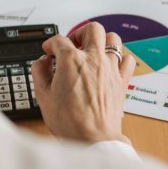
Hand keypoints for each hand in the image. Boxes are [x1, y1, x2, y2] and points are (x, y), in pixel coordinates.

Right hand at [31, 22, 135, 143]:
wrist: (93, 140)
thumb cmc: (70, 122)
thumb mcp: (43, 97)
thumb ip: (40, 73)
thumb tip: (41, 63)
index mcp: (71, 61)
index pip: (59, 40)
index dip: (50, 44)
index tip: (49, 51)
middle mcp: (94, 59)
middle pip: (91, 29)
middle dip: (79, 33)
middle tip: (73, 44)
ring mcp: (110, 69)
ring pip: (113, 39)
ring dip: (102, 41)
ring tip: (93, 51)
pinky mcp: (122, 81)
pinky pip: (127, 60)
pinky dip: (120, 59)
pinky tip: (111, 66)